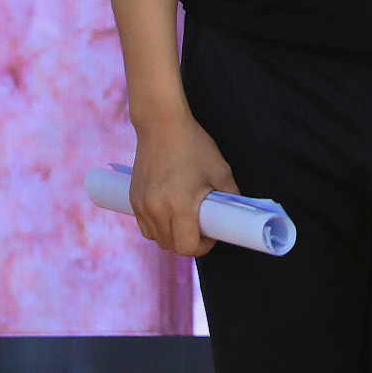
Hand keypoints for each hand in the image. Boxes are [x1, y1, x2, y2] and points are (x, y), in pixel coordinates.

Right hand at [129, 112, 238, 256]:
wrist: (161, 124)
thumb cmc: (193, 145)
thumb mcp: (220, 170)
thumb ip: (232, 196)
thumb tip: (238, 214)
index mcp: (180, 206)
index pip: (187, 247)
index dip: (203, 247)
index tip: (211, 235)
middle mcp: (157, 209)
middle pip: (171, 246)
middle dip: (188, 243)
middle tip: (201, 228)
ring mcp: (142, 205)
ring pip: (156, 238)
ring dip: (171, 236)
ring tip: (184, 221)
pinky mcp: (133, 199)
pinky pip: (145, 226)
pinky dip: (157, 227)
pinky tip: (168, 214)